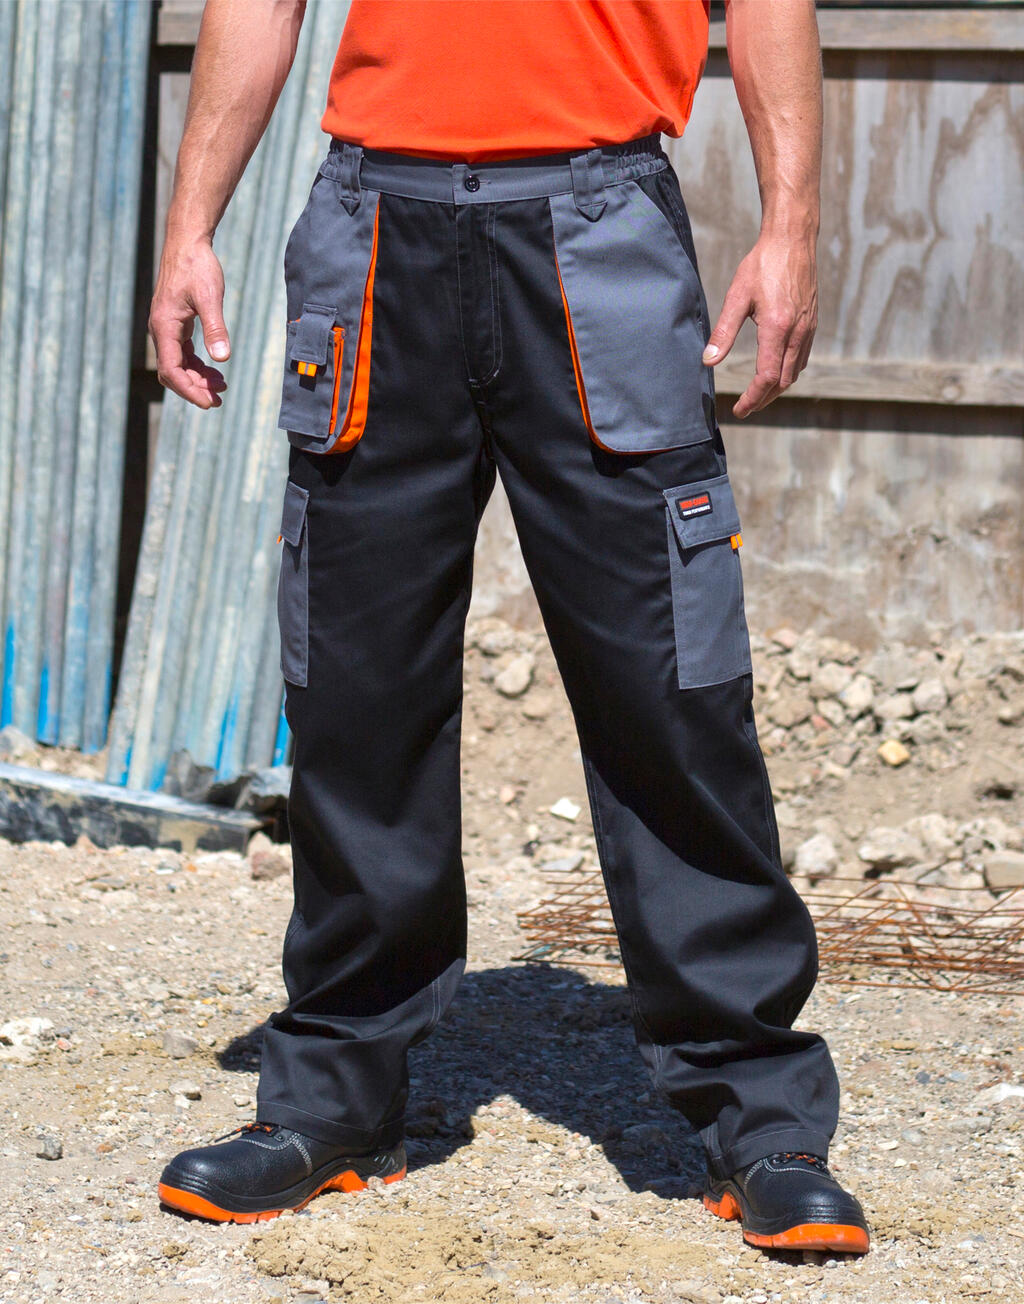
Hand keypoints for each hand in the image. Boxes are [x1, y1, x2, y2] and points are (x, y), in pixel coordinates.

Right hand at [149, 237, 230, 408]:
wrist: (187, 243)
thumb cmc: (197, 266)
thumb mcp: (210, 298)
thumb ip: (215, 329)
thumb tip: (222, 359)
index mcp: (164, 326)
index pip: (171, 370)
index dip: (189, 390)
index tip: (208, 402)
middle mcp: (161, 330)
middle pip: (173, 372)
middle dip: (194, 388)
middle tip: (219, 399)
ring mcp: (167, 328)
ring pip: (178, 364)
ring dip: (198, 378)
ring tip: (222, 387)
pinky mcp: (175, 323)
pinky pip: (182, 352)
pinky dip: (197, 365)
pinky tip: (214, 370)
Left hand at [702, 229, 816, 417]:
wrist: (793, 239)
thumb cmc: (763, 264)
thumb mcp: (737, 296)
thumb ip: (723, 332)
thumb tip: (709, 362)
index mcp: (778, 328)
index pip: (766, 377)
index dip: (752, 398)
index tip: (739, 410)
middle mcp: (798, 333)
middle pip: (782, 382)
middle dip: (763, 399)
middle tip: (745, 408)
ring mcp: (808, 329)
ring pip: (794, 373)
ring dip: (776, 389)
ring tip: (758, 396)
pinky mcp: (812, 323)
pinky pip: (802, 358)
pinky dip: (788, 373)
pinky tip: (776, 373)